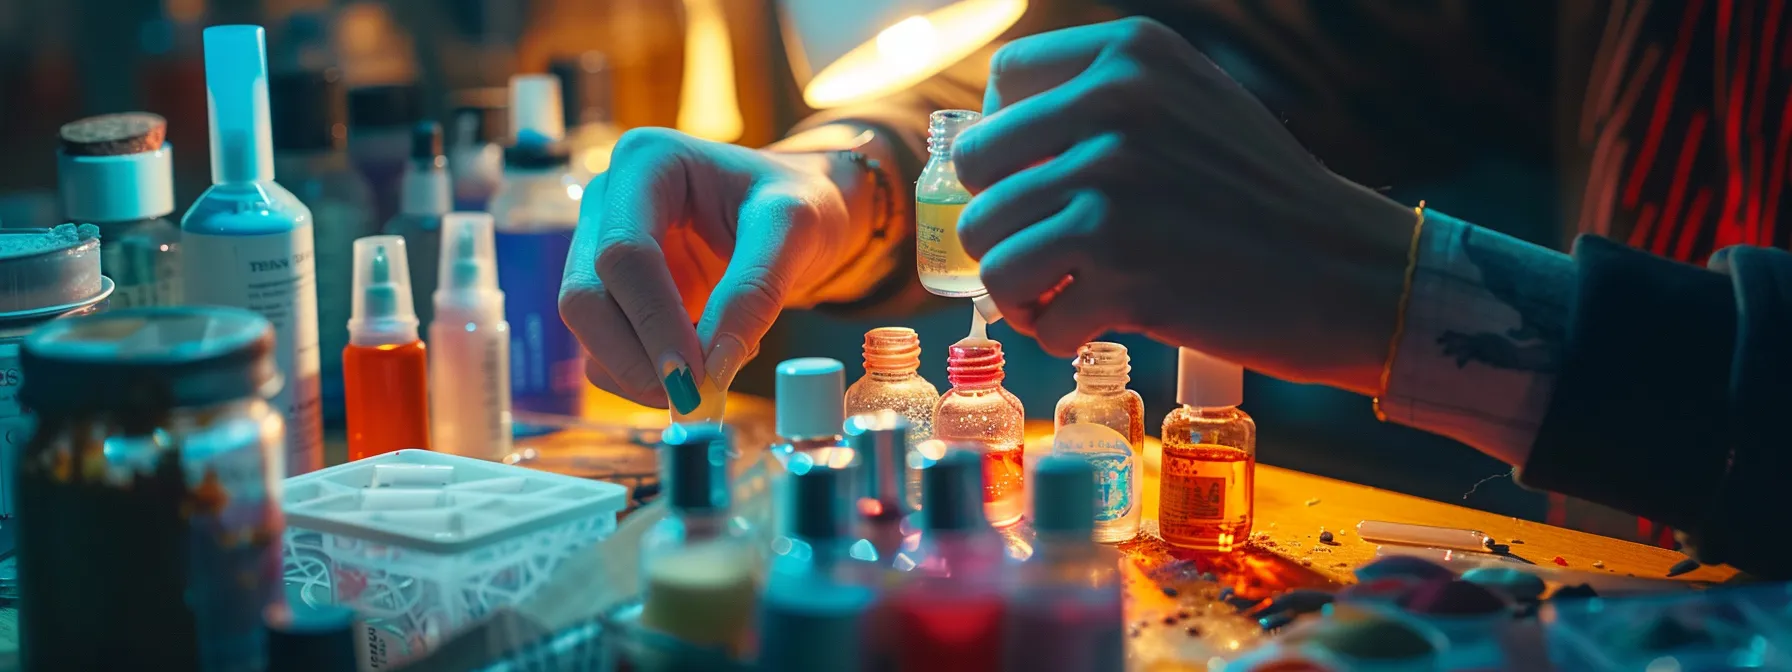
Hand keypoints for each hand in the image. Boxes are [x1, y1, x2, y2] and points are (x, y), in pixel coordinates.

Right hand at [560, 128, 861, 410]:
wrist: (796, 215)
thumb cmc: (798, 204)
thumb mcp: (796, 230)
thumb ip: (756, 291)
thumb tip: (715, 366)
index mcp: (647, 162)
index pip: (624, 252)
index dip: (652, 319)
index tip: (693, 375)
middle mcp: (607, 200)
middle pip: (585, 295)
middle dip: (635, 357)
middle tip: (694, 398)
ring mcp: (598, 246)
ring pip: (587, 329)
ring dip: (641, 371)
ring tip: (716, 368)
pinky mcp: (609, 291)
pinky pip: (604, 348)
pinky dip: (646, 373)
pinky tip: (702, 362)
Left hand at [952, 17, 1415, 392]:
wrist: (1347, 271)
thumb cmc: (1264, 196)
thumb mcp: (1191, 101)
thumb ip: (1105, 98)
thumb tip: (992, 135)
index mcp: (1130, 57)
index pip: (1003, 82)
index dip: (1006, 142)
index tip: (1035, 180)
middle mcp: (1115, 109)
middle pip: (978, 170)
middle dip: (1002, 221)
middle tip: (1047, 251)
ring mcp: (1114, 190)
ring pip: (990, 247)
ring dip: (1019, 286)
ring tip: (1065, 293)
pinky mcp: (1122, 271)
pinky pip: (1035, 314)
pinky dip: (1057, 332)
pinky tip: (1098, 323)